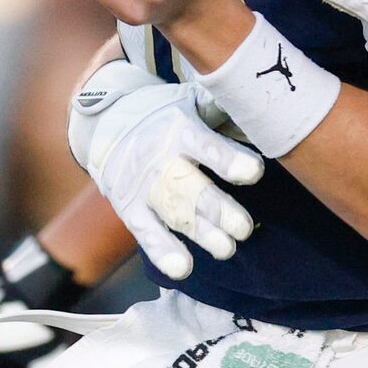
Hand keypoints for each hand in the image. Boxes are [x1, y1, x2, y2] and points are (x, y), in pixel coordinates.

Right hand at [67, 61, 260, 278]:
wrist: (106, 122)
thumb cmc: (163, 112)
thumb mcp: (188, 99)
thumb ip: (222, 107)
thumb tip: (261, 105)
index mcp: (180, 128)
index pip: (208, 146)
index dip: (230, 160)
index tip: (254, 173)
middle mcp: (161, 158)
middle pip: (192, 187)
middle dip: (219, 210)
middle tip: (244, 228)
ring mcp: (143, 185)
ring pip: (174, 212)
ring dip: (201, 233)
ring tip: (226, 249)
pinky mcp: (128, 206)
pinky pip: (144, 231)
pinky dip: (162, 250)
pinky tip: (182, 267)